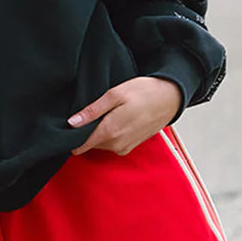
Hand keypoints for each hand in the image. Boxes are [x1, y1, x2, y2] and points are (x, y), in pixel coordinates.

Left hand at [67, 75, 182, 155]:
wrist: (170, 98)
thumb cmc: (144, 92)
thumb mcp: (115, 95)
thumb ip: (92, 111)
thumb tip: (72, 123)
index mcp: (110, 132)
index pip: (80, 145)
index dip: (72, 136)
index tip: (70, 125)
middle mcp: (116, 145)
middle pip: (89, 144)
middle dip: (87, 131)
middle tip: (93, 113)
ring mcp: (124, 148)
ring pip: (100, 144)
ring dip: (99, 133)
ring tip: (107, 114)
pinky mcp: (130, 148)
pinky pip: (111, 145)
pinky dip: (110, 135)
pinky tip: (117, 120)